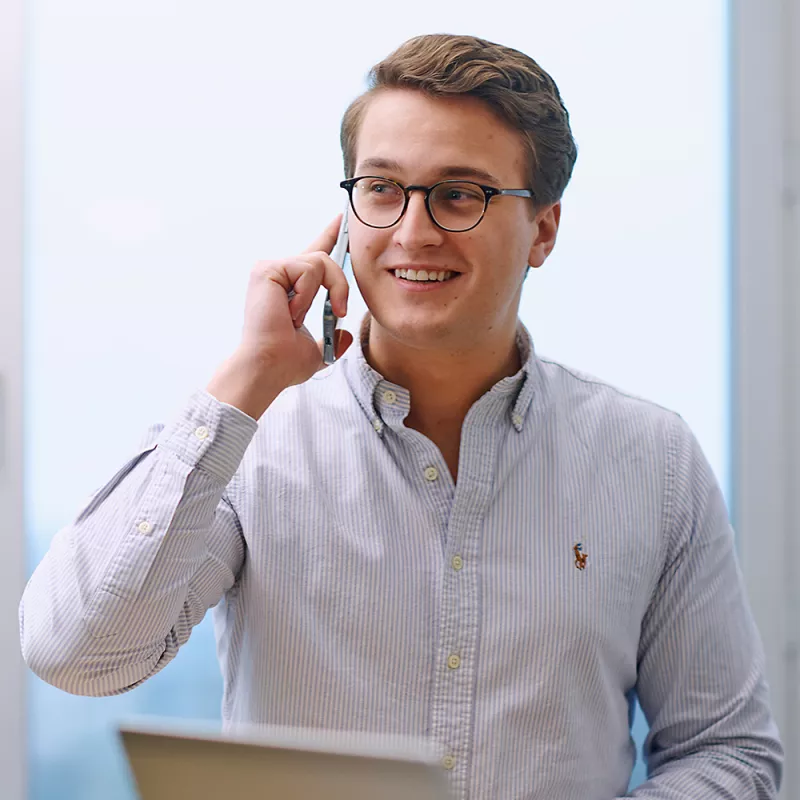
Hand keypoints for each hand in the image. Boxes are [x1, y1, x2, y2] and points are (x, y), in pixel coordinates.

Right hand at [206, 216, 353, 418]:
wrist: (268, 367)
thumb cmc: (284, 363)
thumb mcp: (318, 351)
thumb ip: (332, 341)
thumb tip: (345, 336)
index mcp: (290, 288)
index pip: (313, 256)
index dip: (329, 237)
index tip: (342, 220)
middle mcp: (278, 273)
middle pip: (324, 259)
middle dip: (340, 284)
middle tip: (340, 309)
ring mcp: (271, 269)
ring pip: (320, 262)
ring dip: (326, 291)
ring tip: (301, 317)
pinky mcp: (267, 269)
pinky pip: (307, 269)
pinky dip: (307, 294)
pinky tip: (291, 312)